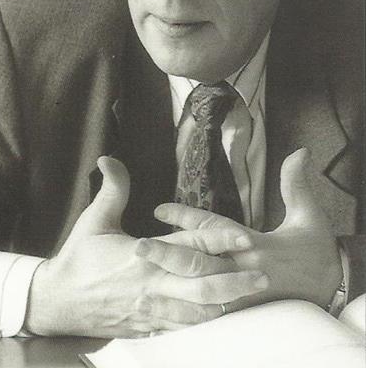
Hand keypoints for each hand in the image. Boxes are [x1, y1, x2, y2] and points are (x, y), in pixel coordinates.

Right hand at [24, 156, 266, 337]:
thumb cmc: (78, 259)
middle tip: (264, 273)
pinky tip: (220, 315)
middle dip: (236, 280)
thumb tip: (110, 158)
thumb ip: (112, 189)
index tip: (245, 236)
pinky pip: (183, 328)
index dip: (219, 240)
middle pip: (203, 286)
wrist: (57, 302)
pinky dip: (204, 321)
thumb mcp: (94, 219)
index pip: (189, 247)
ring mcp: (152, 311)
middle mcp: (152, 286)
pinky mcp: (148, 327)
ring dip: (226, 302)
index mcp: (142, 257)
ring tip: (252, 296)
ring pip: (198, 312)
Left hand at [141, 148, 341, 311]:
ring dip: (170, 285)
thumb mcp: (310, 215)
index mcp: (256, 246)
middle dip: (167, 255)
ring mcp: (241, 297)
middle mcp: (243, 272)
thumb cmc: (316, 251)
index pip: (214, 230)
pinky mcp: (240, 313)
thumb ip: (296, 184)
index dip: (186, 218)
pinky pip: (207, 317)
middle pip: (199, 264)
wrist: (331, 291)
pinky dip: (185, 316)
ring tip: (142, 280)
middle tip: (138, 247)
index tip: (159, 209)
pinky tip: (161, 315)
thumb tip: (299, 152)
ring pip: (198, 292)